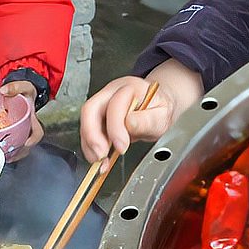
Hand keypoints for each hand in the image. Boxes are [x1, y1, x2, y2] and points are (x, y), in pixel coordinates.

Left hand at [0, 79, 43, 156]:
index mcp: (32, 120)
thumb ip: (15, 87)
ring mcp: (21, 133)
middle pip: (27, 146)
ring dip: (12, 154)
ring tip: (1, 157)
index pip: (37, 133)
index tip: (26, 144)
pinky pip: (11, 144)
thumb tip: (3, 91)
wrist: (21, 94)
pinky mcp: (13, 134)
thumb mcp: (23, 87)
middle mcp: (28, 129)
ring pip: (19, 148)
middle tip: (8, 156)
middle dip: (19, 152)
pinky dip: (5, 149)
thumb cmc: (24, 93)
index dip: (33, 140)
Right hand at [79, 60, 202, 163]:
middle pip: (90, 110)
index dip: (115, 128)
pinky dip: (90, 147)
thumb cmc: (159, 109)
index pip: (115, 105)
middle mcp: (112, 93)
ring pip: (86, 121)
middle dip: (92, 135)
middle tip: (100, 155)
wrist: (157, 107)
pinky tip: (100, 158)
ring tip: (100, 161)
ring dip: (89, 144)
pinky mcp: (98, 117)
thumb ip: (148, 120)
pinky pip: (88, 131)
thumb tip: (129, 124)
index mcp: (130, 88)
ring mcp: (102, 104)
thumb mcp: (162, 115)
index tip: (122, 147)